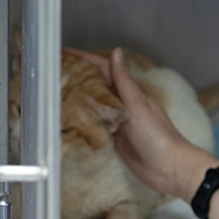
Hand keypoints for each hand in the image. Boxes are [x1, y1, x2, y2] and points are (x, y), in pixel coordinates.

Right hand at [65, 47, 216, 199]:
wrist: (168, 168)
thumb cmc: (156, 135)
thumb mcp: (137, 105)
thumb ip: (124, 81)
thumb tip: (116, 51)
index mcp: (129, 92)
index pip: (103, 69)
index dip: (84, 59)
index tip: (63, 51)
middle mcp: (122, 103)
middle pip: (96, 85)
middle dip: (76, 76)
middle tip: (50, 71)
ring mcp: (118, 121)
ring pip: (93, 104)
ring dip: (76, 97)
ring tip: (52, 91)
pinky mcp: (114, 138)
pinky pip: (95, 124)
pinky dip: (82, 119)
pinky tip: (68, 118)